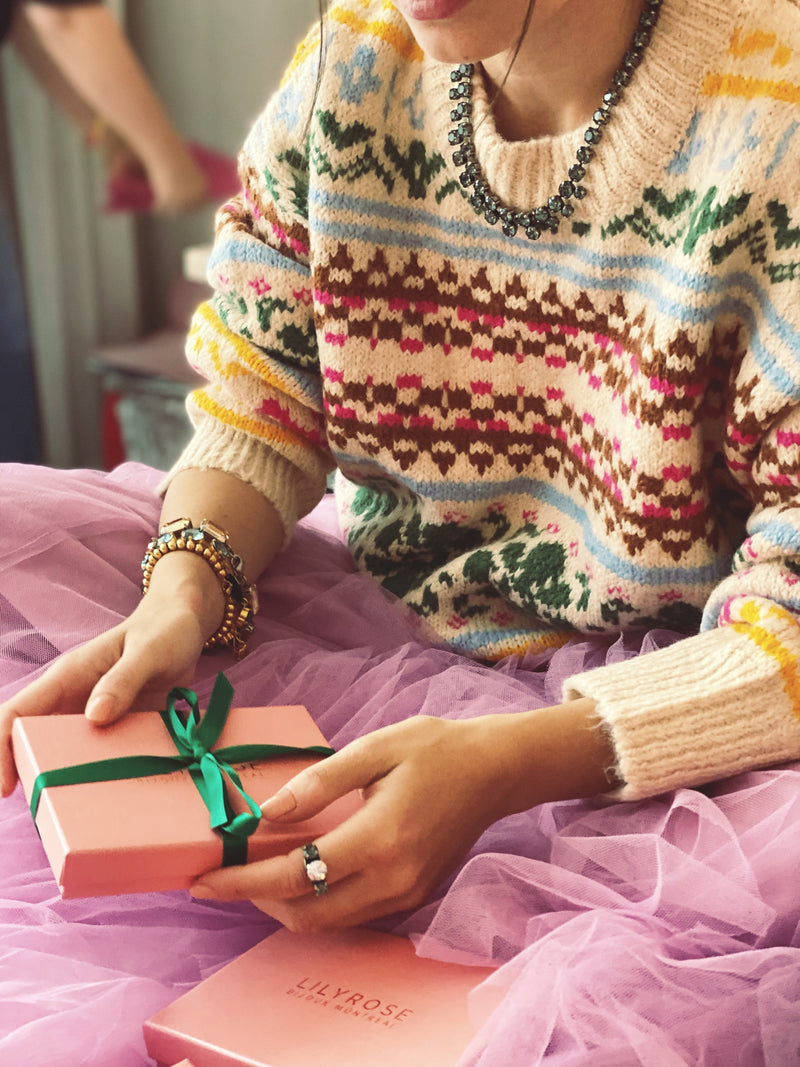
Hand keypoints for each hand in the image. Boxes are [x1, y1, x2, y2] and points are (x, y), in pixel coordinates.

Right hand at [0, 555, 220, 796]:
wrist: (186, 624)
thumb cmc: (164, 630)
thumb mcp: (148, 652)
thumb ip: (123, 680)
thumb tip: (94, 716)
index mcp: (68, 678)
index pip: (17, 715)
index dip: (3, 750)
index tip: (7, 788)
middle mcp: (74, 700)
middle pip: (37, 743)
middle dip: (36, 776)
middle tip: (51, 814)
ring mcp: (96, 716)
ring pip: (69, 755)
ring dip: (72, 781)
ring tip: (85, 815)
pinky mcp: (121, 727)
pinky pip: (105, 756)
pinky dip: (106, 776)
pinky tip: (120, 799)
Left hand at [190, 713, 548, 929]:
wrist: (495, 771)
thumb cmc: (435, 748)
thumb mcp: (374, 748)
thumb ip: (319, 782)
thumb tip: (265, 813)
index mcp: (378, 839)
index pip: (292, 875)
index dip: (241, 882)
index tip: (202, 879)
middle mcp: (391, 880)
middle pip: (305, 915)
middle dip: (256, 900)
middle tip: (224, 871)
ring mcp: (404, 894)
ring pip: (327, 922)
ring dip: (284, 905)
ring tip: (255, 870)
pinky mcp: (411, 896)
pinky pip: (351, 914)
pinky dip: (316, 902)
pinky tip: (300, 870)